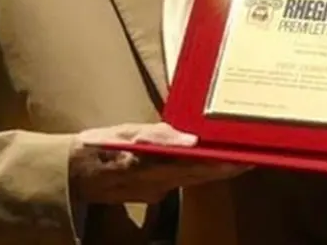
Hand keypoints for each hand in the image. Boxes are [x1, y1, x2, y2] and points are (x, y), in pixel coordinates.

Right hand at [69, 122, 250, 204]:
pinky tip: (211, 163)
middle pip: (200, 177)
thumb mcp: (125, 133)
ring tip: (242, 159)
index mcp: (151, 169)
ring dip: (217, 172)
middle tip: (254, 157)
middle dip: (227, 168)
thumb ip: (158, 135)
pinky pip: (181, 183)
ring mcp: (155, 193)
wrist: (72, 175)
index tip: (244, 159)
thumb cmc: (99, 146)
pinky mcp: (152, 194)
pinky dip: (199, 173)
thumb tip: (190, 140)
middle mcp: (157, 186)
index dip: (221, 165)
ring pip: (193, 182)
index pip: (195, 168)